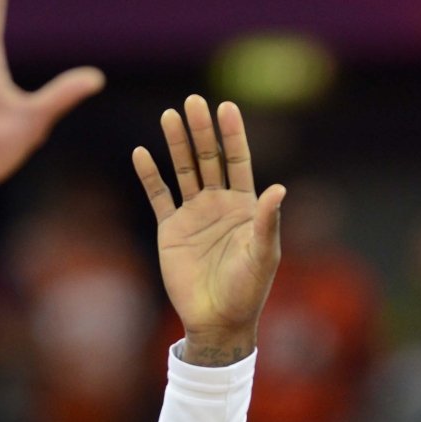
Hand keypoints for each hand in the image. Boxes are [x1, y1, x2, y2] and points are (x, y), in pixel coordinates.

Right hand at [133, 97, 284, 364]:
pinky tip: (141, 153)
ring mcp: (193, 214)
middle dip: (201, 131)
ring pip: (183, 170)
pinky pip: (158, 196)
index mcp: (244, 206)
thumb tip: (278, 187)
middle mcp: (218, 204)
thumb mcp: (263, 254)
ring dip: (176, 143)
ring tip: (168, 115)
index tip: (226, 107)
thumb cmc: (248, 289)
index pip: (239, 161)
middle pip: (208, 158)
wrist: (218, 320)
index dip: (233, 135)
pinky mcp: (171, 229)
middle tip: (193, 101)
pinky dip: (149, 175)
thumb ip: (267, 220)